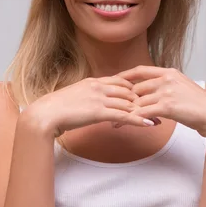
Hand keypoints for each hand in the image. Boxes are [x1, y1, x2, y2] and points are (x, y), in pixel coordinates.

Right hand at [25, 75, 156, 137]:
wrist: (45, 114)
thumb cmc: (56, 109)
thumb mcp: (75, 97)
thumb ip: (88, 98)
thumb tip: (95, 104)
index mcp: (93, 82)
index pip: (121, 81)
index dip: (136, 88)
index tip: (148, 94)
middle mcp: (99, 87)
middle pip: (129, 91)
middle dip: (146, 99)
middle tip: (160, 105)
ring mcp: (99, 99)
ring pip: (128, 103)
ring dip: (146, 110)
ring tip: (160, 116)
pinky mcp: (98, 112)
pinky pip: (124, 116)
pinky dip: (139, 120)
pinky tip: (149, 124)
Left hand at [116, 66, 205, 138]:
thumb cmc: (199, 105)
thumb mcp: (182, 88)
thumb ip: (167, 86)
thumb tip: (152, 90)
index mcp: (169, 72)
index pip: (141, 70)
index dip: (124, 76)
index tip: (113, 81)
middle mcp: (166, 79)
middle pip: (136, 88)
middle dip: (123, 100)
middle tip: (111, 108)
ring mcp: (167, 92)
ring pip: (138, 102)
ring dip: (126, 113)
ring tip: (116, 121)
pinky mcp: (167, 106)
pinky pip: (144, 112)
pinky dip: (134, 119)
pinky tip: (128, 124)